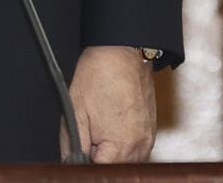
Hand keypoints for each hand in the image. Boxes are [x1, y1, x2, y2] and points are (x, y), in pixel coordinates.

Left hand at [62, 45, 155, 162]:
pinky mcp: (151, 132)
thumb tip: (71, 163)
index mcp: (120, 147)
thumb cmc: (100, 75)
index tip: (82, 150)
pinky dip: (123, 146)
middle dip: (99, 158)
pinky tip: (113, 126)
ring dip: (112, 153)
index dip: (86, 161)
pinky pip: (136, 150)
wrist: (121, 52)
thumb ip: (73, 145)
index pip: (100, 171)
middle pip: (115, 169)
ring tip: (102, 127)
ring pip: (126, 162)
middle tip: (91, 134)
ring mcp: (148, 140)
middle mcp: (139, 147)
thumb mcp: (75, 112)